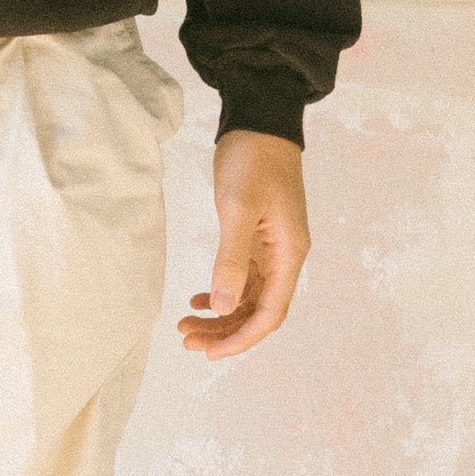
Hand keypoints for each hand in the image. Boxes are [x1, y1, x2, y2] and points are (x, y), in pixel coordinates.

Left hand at [177, 127, 310, 358]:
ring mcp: (273, 247)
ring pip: (248, 295)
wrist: (259, 122)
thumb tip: (224, 307)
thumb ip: (231, 257)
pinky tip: (200, 298)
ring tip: (186, 324)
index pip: (270, 313)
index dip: (242, 338)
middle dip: (225, 331)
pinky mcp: (258, 235)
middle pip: (258, 310)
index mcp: (289, 254)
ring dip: (221, 314)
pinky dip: (222, 290)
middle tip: (186, 340)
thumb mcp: (238, 207)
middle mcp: (285, 257)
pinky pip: (243, 276)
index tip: (210, 354)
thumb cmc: (252, 160)